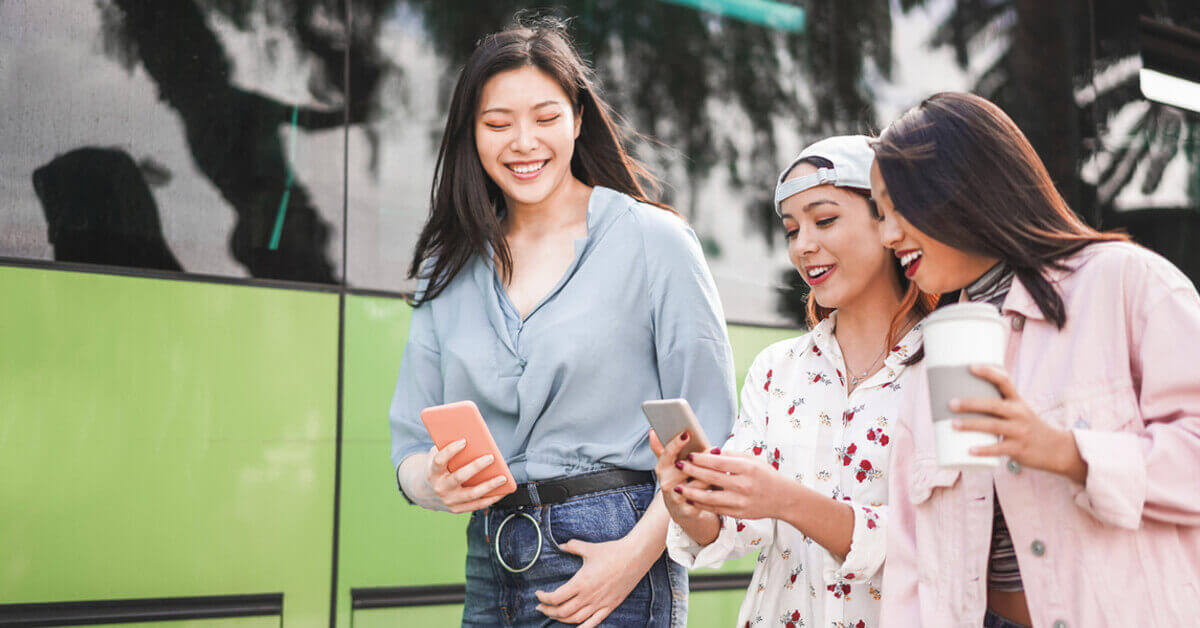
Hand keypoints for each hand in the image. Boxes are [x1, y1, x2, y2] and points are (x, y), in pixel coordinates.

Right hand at [424, 440, 507, 512]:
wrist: (425, 493)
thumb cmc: (437, 470)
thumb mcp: (435, 458)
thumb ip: (447, 448)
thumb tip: (471, 439)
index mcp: (433, 472)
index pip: (440, 460)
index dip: (450, 450)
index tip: (464, 441)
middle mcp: (440, 487)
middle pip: (459, 477)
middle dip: (476, 467)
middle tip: (491, 457)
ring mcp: (449, 500)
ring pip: (472, 494)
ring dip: (489, 486)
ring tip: (503, 478)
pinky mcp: (457, 509)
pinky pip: (477, 505)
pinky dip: (491, 498)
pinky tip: (502, 491)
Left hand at [535, 537, 651, 626]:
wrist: (635, 557)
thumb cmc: (612, 551)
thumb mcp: (589, 548)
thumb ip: (572, 547)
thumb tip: (560, 545)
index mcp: (581, 582)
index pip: (556, 598)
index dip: (543, 598)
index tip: (538, 594)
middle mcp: (588, 596)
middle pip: (562, 612)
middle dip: (548, 611)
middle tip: (541, 608)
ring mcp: (599, 604)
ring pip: (575, 620)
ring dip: (561, 619)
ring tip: (554, 615)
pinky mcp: (610, 607)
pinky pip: (593, 623)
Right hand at [649, 429, 716, 523]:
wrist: (679, 508)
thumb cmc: (677, 479)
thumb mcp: (669, 464)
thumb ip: (662, 447)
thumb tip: (652, 431)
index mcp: (662, 468)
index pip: (668, 453)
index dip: (677, 443)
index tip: (687, 434)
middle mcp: (666, 482)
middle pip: (686, 467)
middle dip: (702, 458)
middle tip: (715, 449)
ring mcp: (676, 497)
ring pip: (698, 482)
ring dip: (712, 473)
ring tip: (724, 465)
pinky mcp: (688, 509)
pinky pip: (704, 497)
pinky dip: (714, 489)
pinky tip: (723, 483)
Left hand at [674, 450, 795, 519]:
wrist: (783, 499)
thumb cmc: (766, 476)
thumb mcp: (752, 460)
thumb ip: (731, 456)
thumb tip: (709, 451)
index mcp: (748, 469)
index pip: (719, 463)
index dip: (702, 459)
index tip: (689, 455)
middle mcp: (744, 486)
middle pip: (712, 478)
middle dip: (692, 472)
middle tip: (678, 466)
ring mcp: (740, 502)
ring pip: (710, 498)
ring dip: (691, 493)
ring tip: (678, 488)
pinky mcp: (738, 514)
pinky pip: (715, 509)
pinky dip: (701, 505)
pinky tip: (690, 499)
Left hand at [951, 364, 1088, 482]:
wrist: (1056, 449)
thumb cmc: (1028, 427)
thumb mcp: (1018, 412)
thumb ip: (997, 405)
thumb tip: (962, 399)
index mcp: (1017, 401)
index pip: (1004, 381)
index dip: (988, 372)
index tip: (970, 366)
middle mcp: (1019, 413)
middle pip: (993, 405)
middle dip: (971, 403)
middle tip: (951, 403)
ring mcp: (1019, 431)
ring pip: (993, 426)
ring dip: (971, 425)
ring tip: (953, 424)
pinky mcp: (1018, 449)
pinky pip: (998, 449)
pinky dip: (983, 450)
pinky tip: (969, 450)